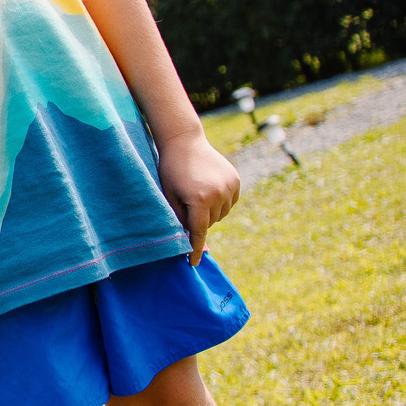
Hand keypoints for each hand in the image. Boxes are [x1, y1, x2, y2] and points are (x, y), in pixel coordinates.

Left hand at [157, 128, 240, 262]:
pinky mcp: (236, 180)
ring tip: (196, 193)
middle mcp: (218, 194)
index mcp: (199, 199)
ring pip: (221, 214)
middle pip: (209, 223)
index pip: (198, 232)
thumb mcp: (170, 196)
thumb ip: (180, 220)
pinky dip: (219, 201)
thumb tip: (192, 242)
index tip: (193, 263)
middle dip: (198, 220)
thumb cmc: (170, 171)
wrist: (184, 141)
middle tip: (186, 203)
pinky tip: (207, 187)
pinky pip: (229, 202)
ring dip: (210, 211)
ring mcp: (230, 186)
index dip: (195, 248)